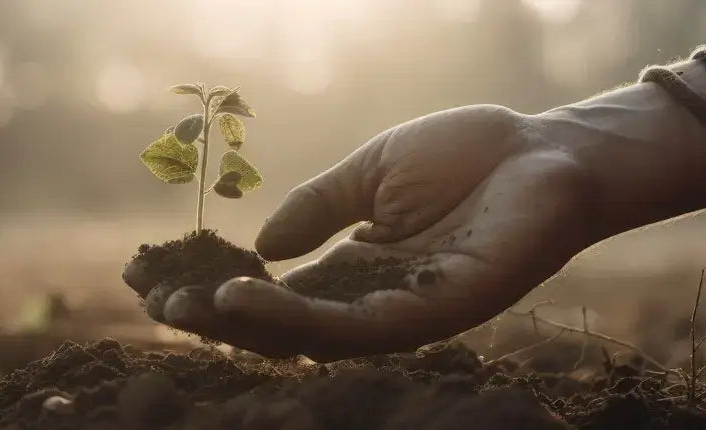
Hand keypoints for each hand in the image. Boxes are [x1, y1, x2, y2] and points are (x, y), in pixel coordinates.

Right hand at [129, 62, 705, 361]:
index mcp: (354, 269)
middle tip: (157, 303)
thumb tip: (258, 248)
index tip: (159, 278)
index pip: (273, 294)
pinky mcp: (428, 316)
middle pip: (279, 328)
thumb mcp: (370, 173)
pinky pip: (347, 328)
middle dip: (214, 320)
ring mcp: (399, 315)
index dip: (216, 290)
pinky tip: (242, 300)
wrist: (549, 152)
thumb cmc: (471, 156)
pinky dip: (290, 319)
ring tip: (187, 306)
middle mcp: (370, 302)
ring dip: (241, 326)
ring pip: (303, 337)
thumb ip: (316, 208)